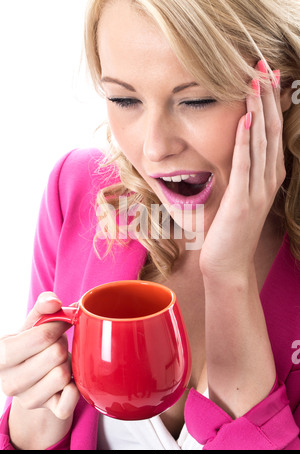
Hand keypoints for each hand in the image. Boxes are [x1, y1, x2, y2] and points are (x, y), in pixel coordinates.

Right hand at [0, 292, 79, 419]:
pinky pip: (70, 400)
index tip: (59, 325)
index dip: (58, 326)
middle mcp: (9, 382)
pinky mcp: (49, 411)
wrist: (36, 379)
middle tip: (56, 347)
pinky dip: (76, 387)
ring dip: (68, 364)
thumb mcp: (34, 324)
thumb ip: (43, 306)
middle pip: (56, 355)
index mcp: (2, 355)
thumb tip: (54, 301)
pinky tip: (68, 381)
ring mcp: (28, 400)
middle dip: (62, 345)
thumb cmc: (35, 346)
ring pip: (64, 374)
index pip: (42, 336)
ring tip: (59, 363)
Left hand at [199, 61, 285, 278]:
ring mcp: (258, 190)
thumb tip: (233, 148)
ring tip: (254, 80)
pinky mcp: (242, 200)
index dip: (271, 102)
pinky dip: (245, 139)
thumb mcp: (238, 195)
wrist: (227, 263)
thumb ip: (240, 172)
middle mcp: (268, 180)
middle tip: (262, 65)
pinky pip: (245, 164)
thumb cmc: (229, 230)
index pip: (272, 132)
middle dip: (267, 96)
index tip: (266, 76)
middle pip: (271, 130)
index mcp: (268, 177)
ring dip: (258, 109)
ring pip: (261, 142)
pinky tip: (245, 117)